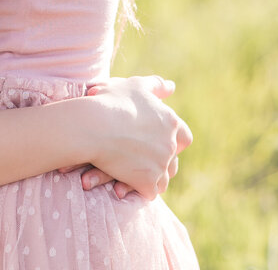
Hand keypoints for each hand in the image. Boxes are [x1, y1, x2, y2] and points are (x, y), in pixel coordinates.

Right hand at [77, 75, 191, 199]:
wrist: (93, 126)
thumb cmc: (111, 102)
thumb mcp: (135, 86)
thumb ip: (156, 86)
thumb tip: (172, 87)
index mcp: (171, 122)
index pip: (184, 137)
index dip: (171, 140)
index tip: (155, 140)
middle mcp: (170, 145)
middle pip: (172, 160)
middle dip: (160, 162)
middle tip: (140, 159)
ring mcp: (160, 165)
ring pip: (163, 179)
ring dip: (151, 178)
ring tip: (133, 173)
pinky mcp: (147, 182)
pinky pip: (149, 192)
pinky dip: (139, 190)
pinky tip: (126, 185)